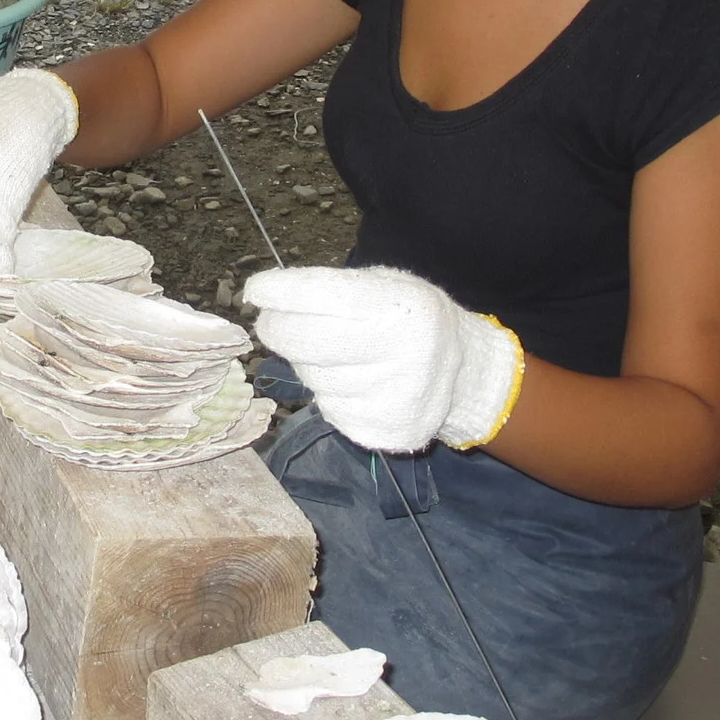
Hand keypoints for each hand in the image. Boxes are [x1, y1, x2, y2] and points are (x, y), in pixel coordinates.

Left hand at [241, 265, 525, 453]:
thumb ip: (333, 289)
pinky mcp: (385, 432)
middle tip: (271, 322)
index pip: (321, 294)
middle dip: (276, 328)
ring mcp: (394, 398)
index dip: (279, 291)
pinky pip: (329, 409)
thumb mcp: (387, 286)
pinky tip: (355, 384)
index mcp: (401, 305)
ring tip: (336, 354)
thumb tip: (268, 300)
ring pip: (312, 378)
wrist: (463, 373)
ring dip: (308, 364)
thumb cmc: (410, 319)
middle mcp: (401, 352)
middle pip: (303, 340)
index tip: (256, 291)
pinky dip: (330, 394)